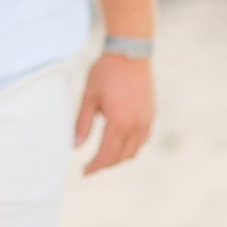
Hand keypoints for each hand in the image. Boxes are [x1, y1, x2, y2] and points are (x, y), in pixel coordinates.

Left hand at [74, 52, 154, 174]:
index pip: (106, 155)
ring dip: (119, 157)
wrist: (130, 53)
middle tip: (90, 167)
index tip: (84, 172)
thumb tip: (75, 146)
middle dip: (105, 164)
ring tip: (103, 157)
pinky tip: (119, 142)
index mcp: (120, 123)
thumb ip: (82, 123)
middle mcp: (137, 126)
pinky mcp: (152, 114)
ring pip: (134, 150)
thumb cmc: (105, 73)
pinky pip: (142, 140)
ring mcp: (147, 121)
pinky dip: (130, 147)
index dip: (94, 166)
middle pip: (121, 157)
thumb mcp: (88, 97)